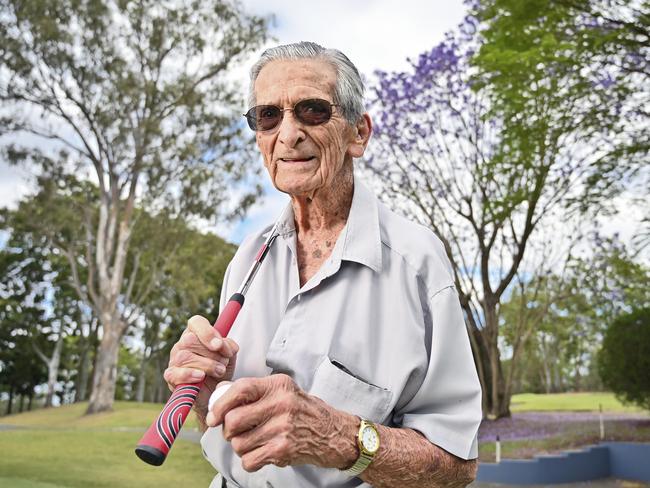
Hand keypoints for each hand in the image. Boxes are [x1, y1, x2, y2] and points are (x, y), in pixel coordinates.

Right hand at [164, 315, 238, 415]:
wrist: (215, 393)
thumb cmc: (219, 369)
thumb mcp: (229, 355)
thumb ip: (228, 346)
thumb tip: (223, 345)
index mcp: (196, 333)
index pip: (196, 322)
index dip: (207, 332)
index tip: (219, 345)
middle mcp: (183, 344)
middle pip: (190, 340)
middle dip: (211, 353)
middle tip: (223, 362)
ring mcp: (174, 360)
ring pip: (185, 356)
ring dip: (207, 365)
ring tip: (219, 371)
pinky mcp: (171, 376)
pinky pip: (174, 373)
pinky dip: (189, 375)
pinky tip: (201, 377)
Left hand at [206, 374, 357, 471]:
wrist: (334, 433)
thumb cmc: (305, 412)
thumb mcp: (284, 391)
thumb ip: (255, 391)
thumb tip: (220, 393)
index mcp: (278, 385)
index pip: (241, 389)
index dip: (220, 404)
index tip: (212, 417)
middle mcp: (281, 403)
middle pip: (234, 419)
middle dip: (228, 430)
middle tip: (236, 432)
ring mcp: (283, 427)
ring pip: (239, 443)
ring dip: (240, 447)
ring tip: (255, 443)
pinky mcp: (283, 449)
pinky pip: (249, 460)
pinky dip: (250, 461)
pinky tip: (262, 453)